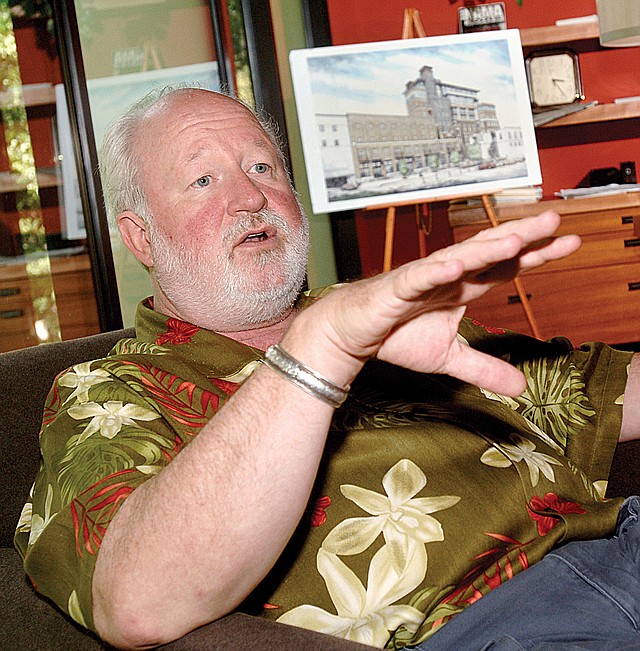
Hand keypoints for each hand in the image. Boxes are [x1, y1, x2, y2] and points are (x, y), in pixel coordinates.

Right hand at [293, 210, 579, 395]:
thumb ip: (484, 368)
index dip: (536, 256)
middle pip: (488, 253)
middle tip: (554, 222)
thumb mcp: (449, 358)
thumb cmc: (394, 337)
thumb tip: (521, 388)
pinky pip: (417, 278)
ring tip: (517, 239)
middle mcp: (446, 277)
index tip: (570, 244)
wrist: (349, 337)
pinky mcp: (395, 290)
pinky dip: (435, 272)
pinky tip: (455, 265)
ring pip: (457, 259)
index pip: (504, 268)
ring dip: (486, 249)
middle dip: (521, 238)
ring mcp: (422, 280)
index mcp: (460, 289)